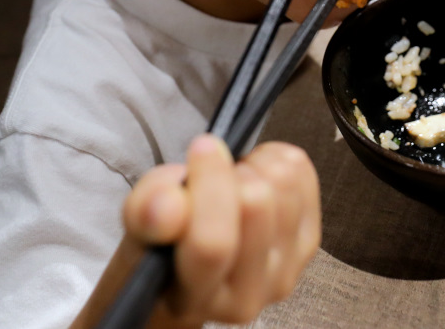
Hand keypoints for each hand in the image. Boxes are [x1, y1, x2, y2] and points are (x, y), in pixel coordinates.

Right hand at [118, 137, 320, 326]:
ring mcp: (284, 271)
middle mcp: (247, 294)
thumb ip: (145, 213)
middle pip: (256, 203)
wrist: (192, 270)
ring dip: (254, 165)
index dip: (209, 184)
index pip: (212, 243)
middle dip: (229, 171)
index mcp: (194, 297)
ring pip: (284, 184)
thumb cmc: (161, 245)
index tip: (200, 147)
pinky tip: (254, 173)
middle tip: (208, 173)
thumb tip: (171, 200)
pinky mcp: (308, 244)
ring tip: (230, 178)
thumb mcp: (136, 227)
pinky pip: (303, 174)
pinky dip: (277, 159)